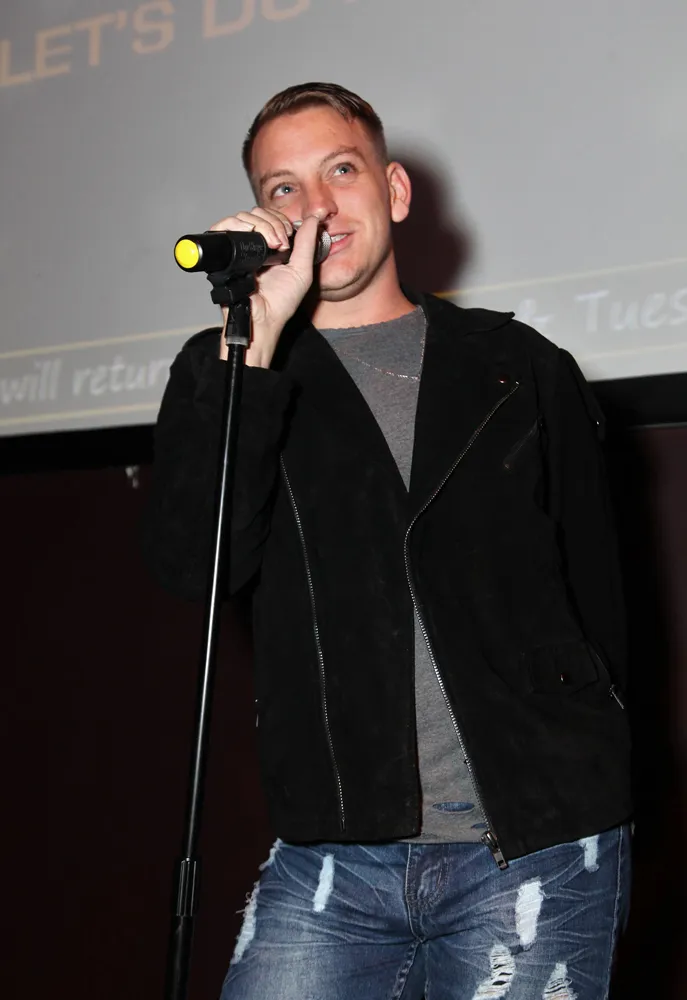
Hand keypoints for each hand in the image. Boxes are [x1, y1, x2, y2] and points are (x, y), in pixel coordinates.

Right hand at [209, 207, 323, 366]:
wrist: (263, 318)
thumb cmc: (281, 303)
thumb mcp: (302, 270)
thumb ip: (308, 243)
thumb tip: (313, 219)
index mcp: (269, 247)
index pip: (270, 217)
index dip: (280, 220)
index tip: (289, 236)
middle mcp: (252, 246)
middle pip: (255, 214)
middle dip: (272, 222)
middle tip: (281, 243)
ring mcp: (238, 248)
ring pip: (242, 217)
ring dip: (261, 225)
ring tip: (272, 245)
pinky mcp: (224, 253)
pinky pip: (223, 228)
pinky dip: (239, 226)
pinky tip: (256, 240)